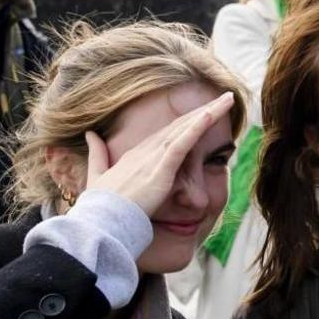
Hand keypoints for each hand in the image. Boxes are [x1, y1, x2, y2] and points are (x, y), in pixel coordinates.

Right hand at [83, 91, 236, 215]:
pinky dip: (195, 129)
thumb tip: (90, 133)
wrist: (100, 221)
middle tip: (225, 98)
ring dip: (208, 113)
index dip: (188, 120)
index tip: (205, 110)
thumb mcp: (97, 175)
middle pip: (181, 125)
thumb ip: (96, 153)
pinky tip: (209, 116)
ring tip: (228, 100)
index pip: (169, 132)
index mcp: (137, 154)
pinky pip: (181, 145)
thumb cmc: (100, 204)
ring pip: (185, 129)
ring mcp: (154, 159)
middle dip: (205, 110)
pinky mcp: (160, 170)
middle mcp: (147, 151)